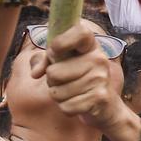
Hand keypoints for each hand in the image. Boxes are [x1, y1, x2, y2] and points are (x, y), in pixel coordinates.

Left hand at [30, 22, 137, 140]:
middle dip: (52, 81)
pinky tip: (78, 103)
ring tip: (72, 92)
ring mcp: (101, 78)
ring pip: (57, 92)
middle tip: (65, 80)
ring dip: (59, 96)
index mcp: (90, 46)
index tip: (53, 51)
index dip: (61, 41)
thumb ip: (43, 61)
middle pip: (53, 71)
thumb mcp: (61, 64)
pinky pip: (66, 106)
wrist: (105, 106)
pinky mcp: (99, 98)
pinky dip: (66, 108)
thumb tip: (36, 73)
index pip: (80, 32)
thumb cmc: (78, 79)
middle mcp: (99, 59)